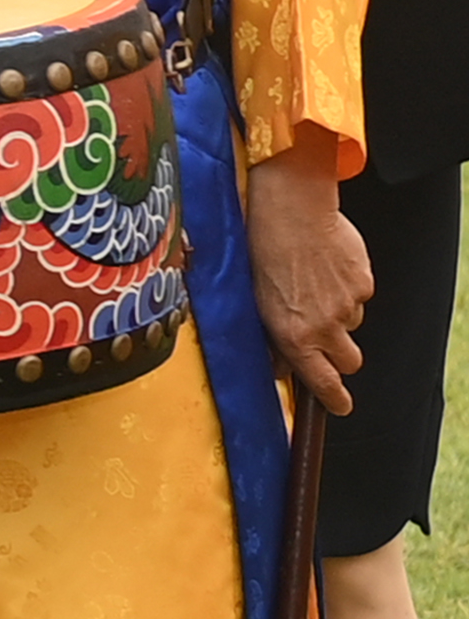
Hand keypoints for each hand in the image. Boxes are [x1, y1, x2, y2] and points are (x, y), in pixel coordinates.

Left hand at [253, 154, 374, 416]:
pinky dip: (347, 288)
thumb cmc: (262, 252)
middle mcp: (324, 326)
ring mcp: (347, 305)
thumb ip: (272, 338)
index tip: (340, 406)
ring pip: (353, 324)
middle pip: (349, 361)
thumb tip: (279, 367)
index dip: (334, 399)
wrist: (290, 213)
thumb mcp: (255, 301)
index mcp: (293, 335)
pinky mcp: (363, 284)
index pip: (322, 382)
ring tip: (314, 287)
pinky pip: (360, 296)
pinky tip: (326, 268)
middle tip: (326, 340)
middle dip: (340, 357)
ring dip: (339, 316)